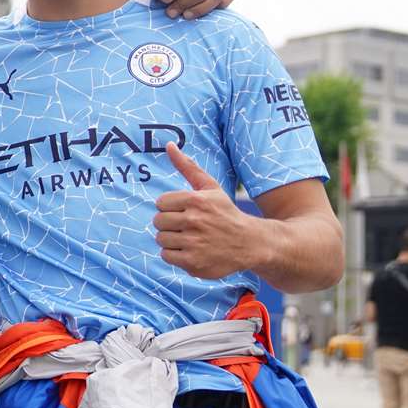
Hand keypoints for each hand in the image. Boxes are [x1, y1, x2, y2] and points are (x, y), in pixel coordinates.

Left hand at [153, 142, 256, 279]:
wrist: (250, 243)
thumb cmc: (225, 212)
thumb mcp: (210, 187)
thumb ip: (188, 166)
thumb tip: (169, 144)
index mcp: (196, 200)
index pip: (160, 203)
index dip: (171, 208)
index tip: (186, 211)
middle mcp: (194, 221)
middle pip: (158, 222)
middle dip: (170, 224)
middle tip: (188, 226)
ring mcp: (193, 243)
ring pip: (161, 239)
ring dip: (172, 240)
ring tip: (190, 238)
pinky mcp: (193, 263)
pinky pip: (166, 256)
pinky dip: (176, 255)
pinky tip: (192, 250)